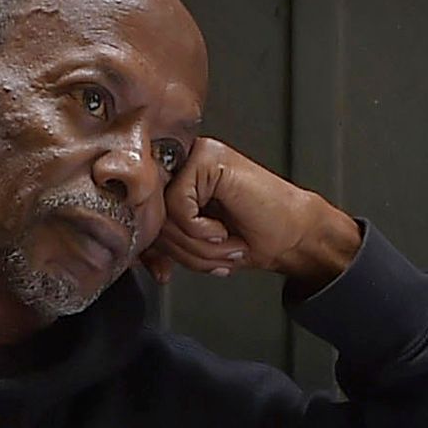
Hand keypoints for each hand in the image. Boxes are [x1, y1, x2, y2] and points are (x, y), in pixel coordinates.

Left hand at [143, 141, 361, 296]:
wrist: (294, 236)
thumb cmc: (253, 238)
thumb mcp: (196, 246)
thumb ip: (165, 242)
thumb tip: (132, 255)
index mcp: (175, 180)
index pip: (142, 213)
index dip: (151, 248)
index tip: (163, 272)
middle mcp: (181, 162)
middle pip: (152, 216)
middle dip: (183, 251)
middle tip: (217, 258)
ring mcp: (194, 155)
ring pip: (165, 213)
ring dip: (197, 245)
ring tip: (226, 245)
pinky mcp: (207, 158)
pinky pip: (179, 205)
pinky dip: (201, 229)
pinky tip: (224, 230)